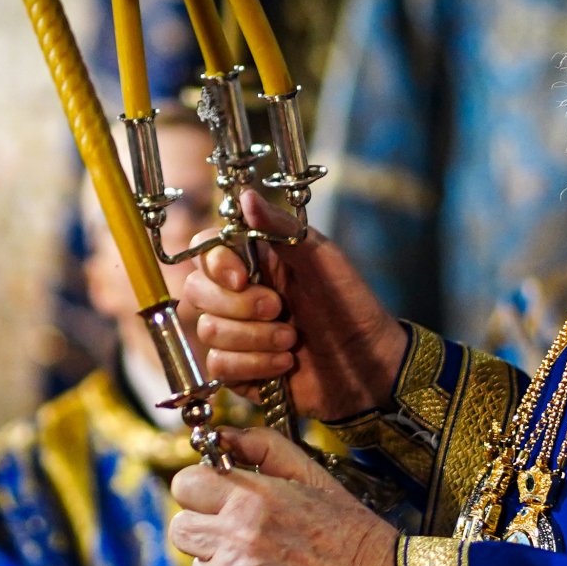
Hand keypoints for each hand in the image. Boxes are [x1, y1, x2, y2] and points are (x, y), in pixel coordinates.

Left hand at [169, 426, 398, 565]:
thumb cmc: (349, 534)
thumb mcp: (314, 477)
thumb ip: (264, 447)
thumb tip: (224, 436)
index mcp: (254, 500)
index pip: (185, 485)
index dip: (200, 489)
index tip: (218, 497)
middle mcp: (239, 541)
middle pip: (181, 529)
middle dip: (204, 528)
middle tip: (238, 534)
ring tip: (265, 565)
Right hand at [179, 190, 406, 422]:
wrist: (369, 364)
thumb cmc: (349, 304)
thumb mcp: (321, 259)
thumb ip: (281, 229)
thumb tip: (245, 196)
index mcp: (255, 261)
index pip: (205, 251)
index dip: (215, 264)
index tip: (241, 278)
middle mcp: (239, 295)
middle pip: (198, 291)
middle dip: (239, 305)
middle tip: (279, 309)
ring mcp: (236, 333)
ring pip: (208, 330)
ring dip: (254, 338)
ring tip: (292, 340)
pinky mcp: (238, 369)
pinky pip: (218, 365)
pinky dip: (253, 365)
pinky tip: (284, 364)